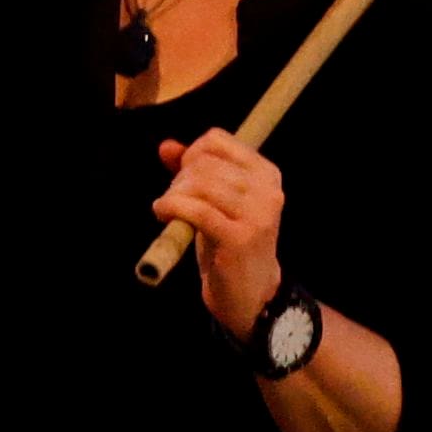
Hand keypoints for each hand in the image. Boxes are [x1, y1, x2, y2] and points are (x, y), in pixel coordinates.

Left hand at [154, 131, 286, 335]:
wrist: (250, 291)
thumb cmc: (230, 240)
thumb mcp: (216, 200)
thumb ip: (193, 170)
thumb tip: (166, 146)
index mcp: (267, 173)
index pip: (218, 140)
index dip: (191, 153)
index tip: (183, 175)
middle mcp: (268, 190)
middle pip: (205, 163)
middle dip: (179, 178)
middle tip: (173, 199)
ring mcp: (257, 214)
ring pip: (200, 184)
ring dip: (173, 195)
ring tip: (167, 209)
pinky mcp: (239, 237)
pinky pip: (196, 210)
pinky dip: (171, 208)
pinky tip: (163, 215)